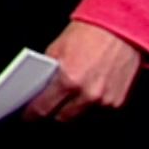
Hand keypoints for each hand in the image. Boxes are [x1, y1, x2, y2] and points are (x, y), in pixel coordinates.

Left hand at [24, 20, 140, 122]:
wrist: (121, 30)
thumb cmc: (88, 35)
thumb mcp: (57, 49)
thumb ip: (47, 73)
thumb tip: (37, 90)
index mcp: (68, 80)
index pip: (43, 109)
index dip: (32, 114)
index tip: (27, 116)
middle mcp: (87, 95)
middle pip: (62, 119)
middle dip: (52, 114)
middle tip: (46, 108)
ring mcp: (104, 101)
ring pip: (81, 117)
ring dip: (72, 111)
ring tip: (65, 100)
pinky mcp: (118, 103)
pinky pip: (98, 111)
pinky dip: (90, 106)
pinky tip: (85, 93)